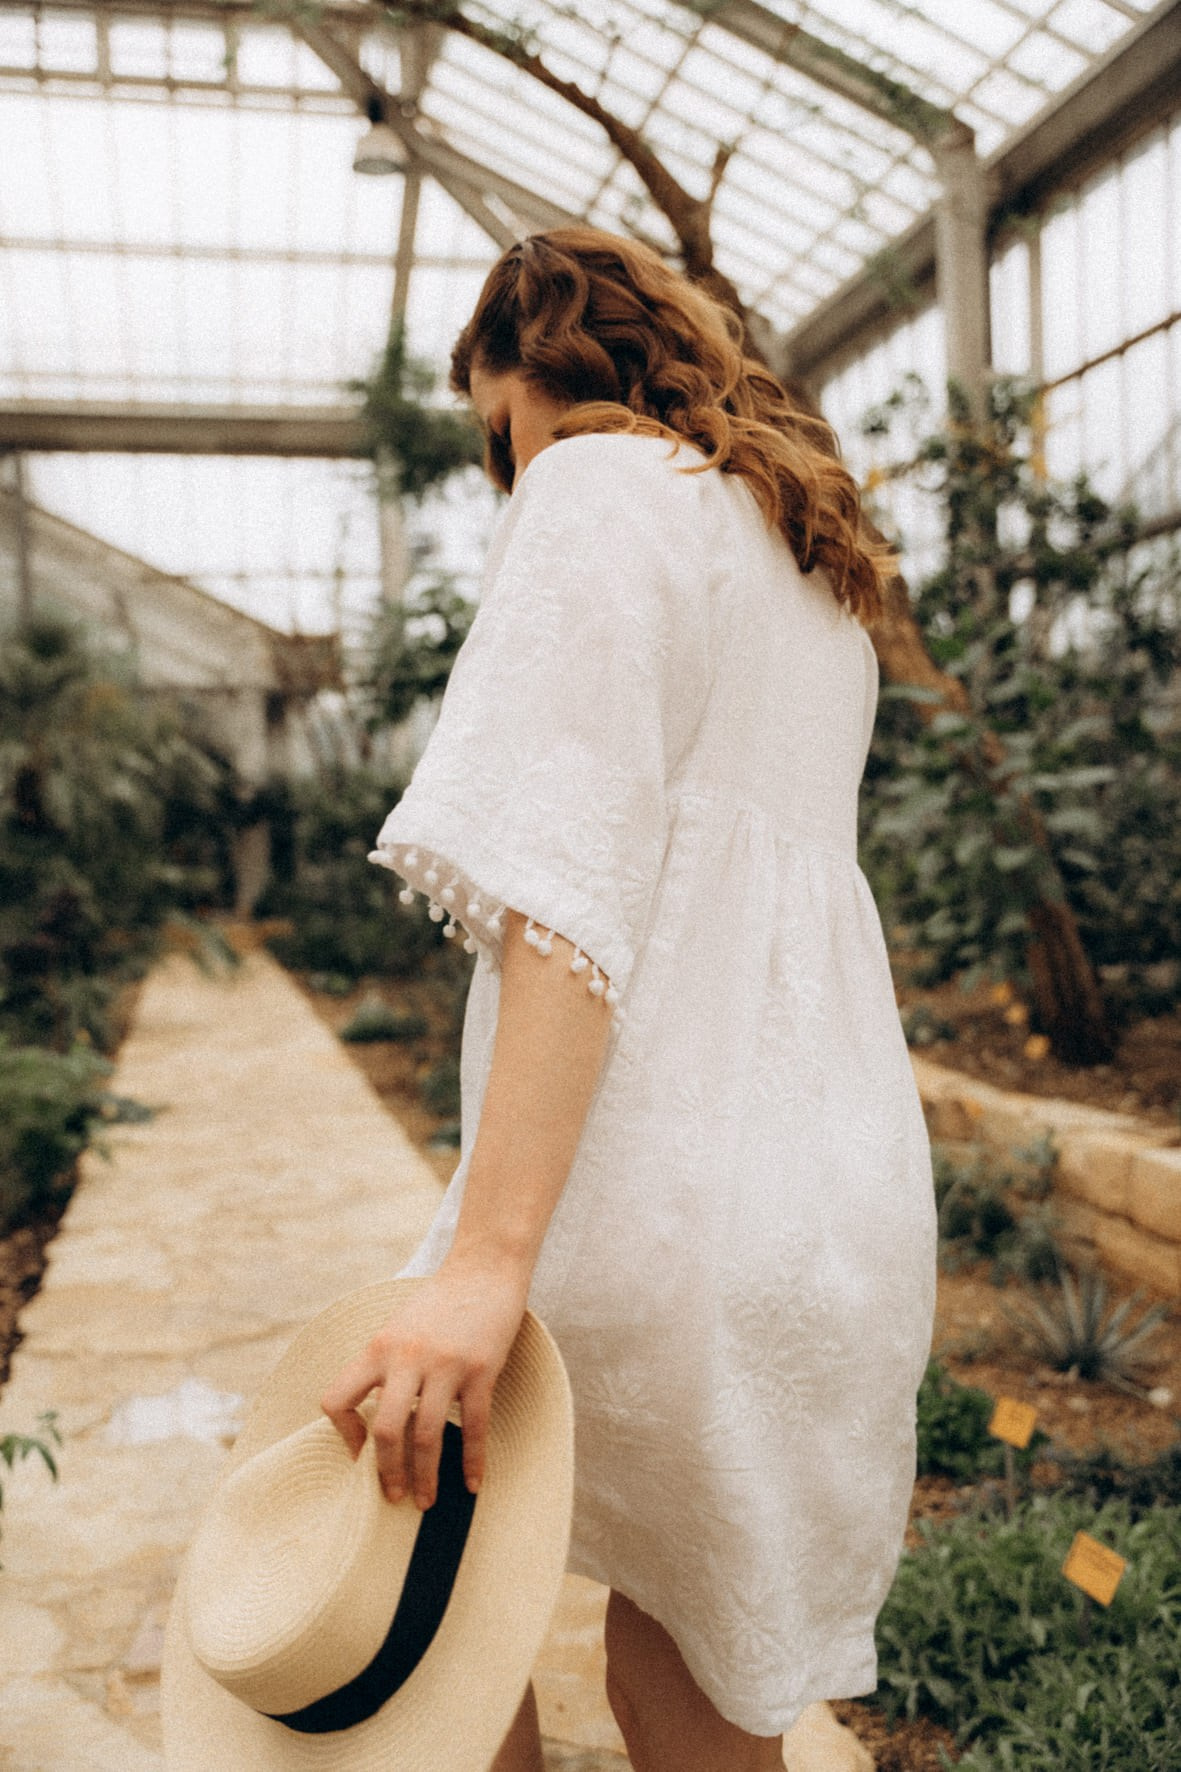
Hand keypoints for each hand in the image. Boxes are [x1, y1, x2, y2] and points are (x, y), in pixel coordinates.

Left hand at [320, 1260, 528, 1508]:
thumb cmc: (439, 1302)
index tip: (359, 1452)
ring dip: (425, 1476)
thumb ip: (382, 1367)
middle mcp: (406, 1358)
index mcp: (378, 1348)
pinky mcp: (481, 1369)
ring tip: (425, 1500)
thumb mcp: (396, 1327)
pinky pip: (474, 1426)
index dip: (342, 1433)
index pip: (337, 1399)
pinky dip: (472, 1461)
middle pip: (385, 1429)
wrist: (483, 1269)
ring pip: (426, 1435)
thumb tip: (373, 1419)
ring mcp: (445, 1365)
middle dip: (386, 1472)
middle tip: (392, 1497)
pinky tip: (472, 1483)